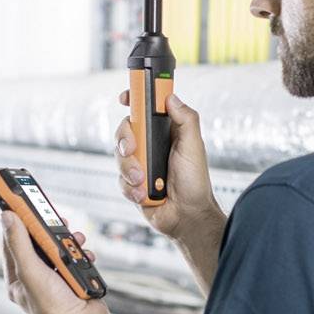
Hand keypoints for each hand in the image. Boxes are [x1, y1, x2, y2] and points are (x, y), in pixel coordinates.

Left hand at [0, 210, 111, 313]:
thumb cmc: (53, 309)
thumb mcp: (31, 271)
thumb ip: (19, 243)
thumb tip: (6, 217)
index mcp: (18, 279)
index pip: (13, 243)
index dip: (17, 223)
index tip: (22, 204)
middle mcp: (35, 279)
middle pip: (39, 244)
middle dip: (49, 231)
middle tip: (57, 218)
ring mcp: (56, 281)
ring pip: (61, 250)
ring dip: (70, 243)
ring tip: (76, 240)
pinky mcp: (75, 282)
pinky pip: (78, 260)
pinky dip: (84, 256)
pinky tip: (87, 258)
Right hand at [115, 86, 218, 241]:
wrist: (187, 216)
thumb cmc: (195, 182)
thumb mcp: (194, 146)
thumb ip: (186, 119)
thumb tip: (171, 98)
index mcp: (165, 133)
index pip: (146, 109)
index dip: (134, 99)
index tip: (125, 97)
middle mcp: (150, 146)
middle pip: (125, 130)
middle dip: (126, 140)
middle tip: (133, 149)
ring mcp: (139, 164)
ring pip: (119, 156)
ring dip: (130, 169)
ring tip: (144, 180)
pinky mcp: (132, 183)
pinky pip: (120, 179)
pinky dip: (131, 187)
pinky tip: (144, 193)